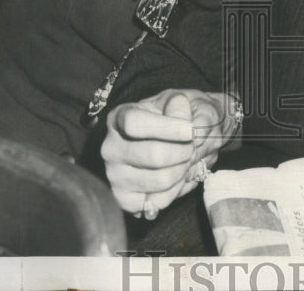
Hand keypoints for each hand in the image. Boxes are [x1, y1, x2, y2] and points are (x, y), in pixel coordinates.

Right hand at [100, 88, 232, 217]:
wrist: (179, 140)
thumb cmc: (178, 118)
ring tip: (186, 161)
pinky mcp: (123, 199)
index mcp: (120, 116)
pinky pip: (158, 202)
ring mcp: (114, 176)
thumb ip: (185, 108)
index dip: (166, 128)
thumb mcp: (185, 100)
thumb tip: (185, 125)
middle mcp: (110, 147)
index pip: (134, 123)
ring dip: (184, 170)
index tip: (190, 130)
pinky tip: (176, 177)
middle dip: (184, 151)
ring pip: (162, 179)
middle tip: (193, 146)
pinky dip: (176, 191)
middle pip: (154, 154)